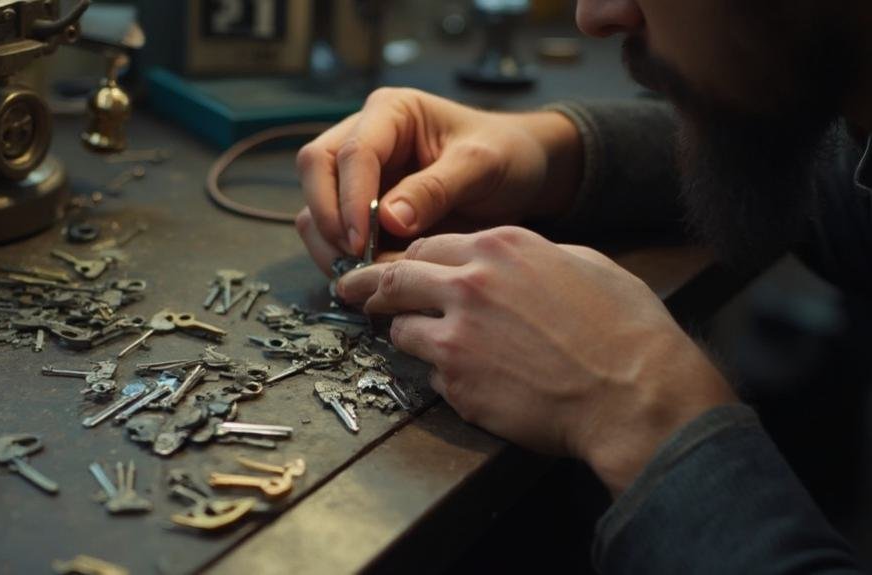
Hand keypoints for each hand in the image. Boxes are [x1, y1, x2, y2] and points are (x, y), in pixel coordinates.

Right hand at [295, 87, 582, 273]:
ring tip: (362, 275)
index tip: (361, 241)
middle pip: (314, 170)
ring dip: (328, 243)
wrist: (521, 172)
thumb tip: (389, 220)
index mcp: (391, 112)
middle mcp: (363, 136)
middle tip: (354, 260)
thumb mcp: (482, 165)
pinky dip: (340, 257)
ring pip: (314, 205)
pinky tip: (369, 276)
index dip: (350, 199)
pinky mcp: (360, 208)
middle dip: (328, 218)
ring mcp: (357, 174)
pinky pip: (331, 233)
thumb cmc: (505, 155)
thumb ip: (436, 188)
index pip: (352, 152)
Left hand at [337, 226, 735, 494]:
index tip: (397, 268)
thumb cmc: (624, 329)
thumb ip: (531, 256)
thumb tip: (506, 264)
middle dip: (366, 285)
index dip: (411, 258)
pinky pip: (426, 372)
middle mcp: (470, 282)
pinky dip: (436, 372)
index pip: (430, 244)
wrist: (635, 394)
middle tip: (348, 291)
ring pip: (399, 326)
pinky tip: (461, 378)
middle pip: (395, 277)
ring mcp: (456, 333)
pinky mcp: (456, 380)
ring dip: (401, 332)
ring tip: (404, 339)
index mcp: (502, 246)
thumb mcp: (583, 263)